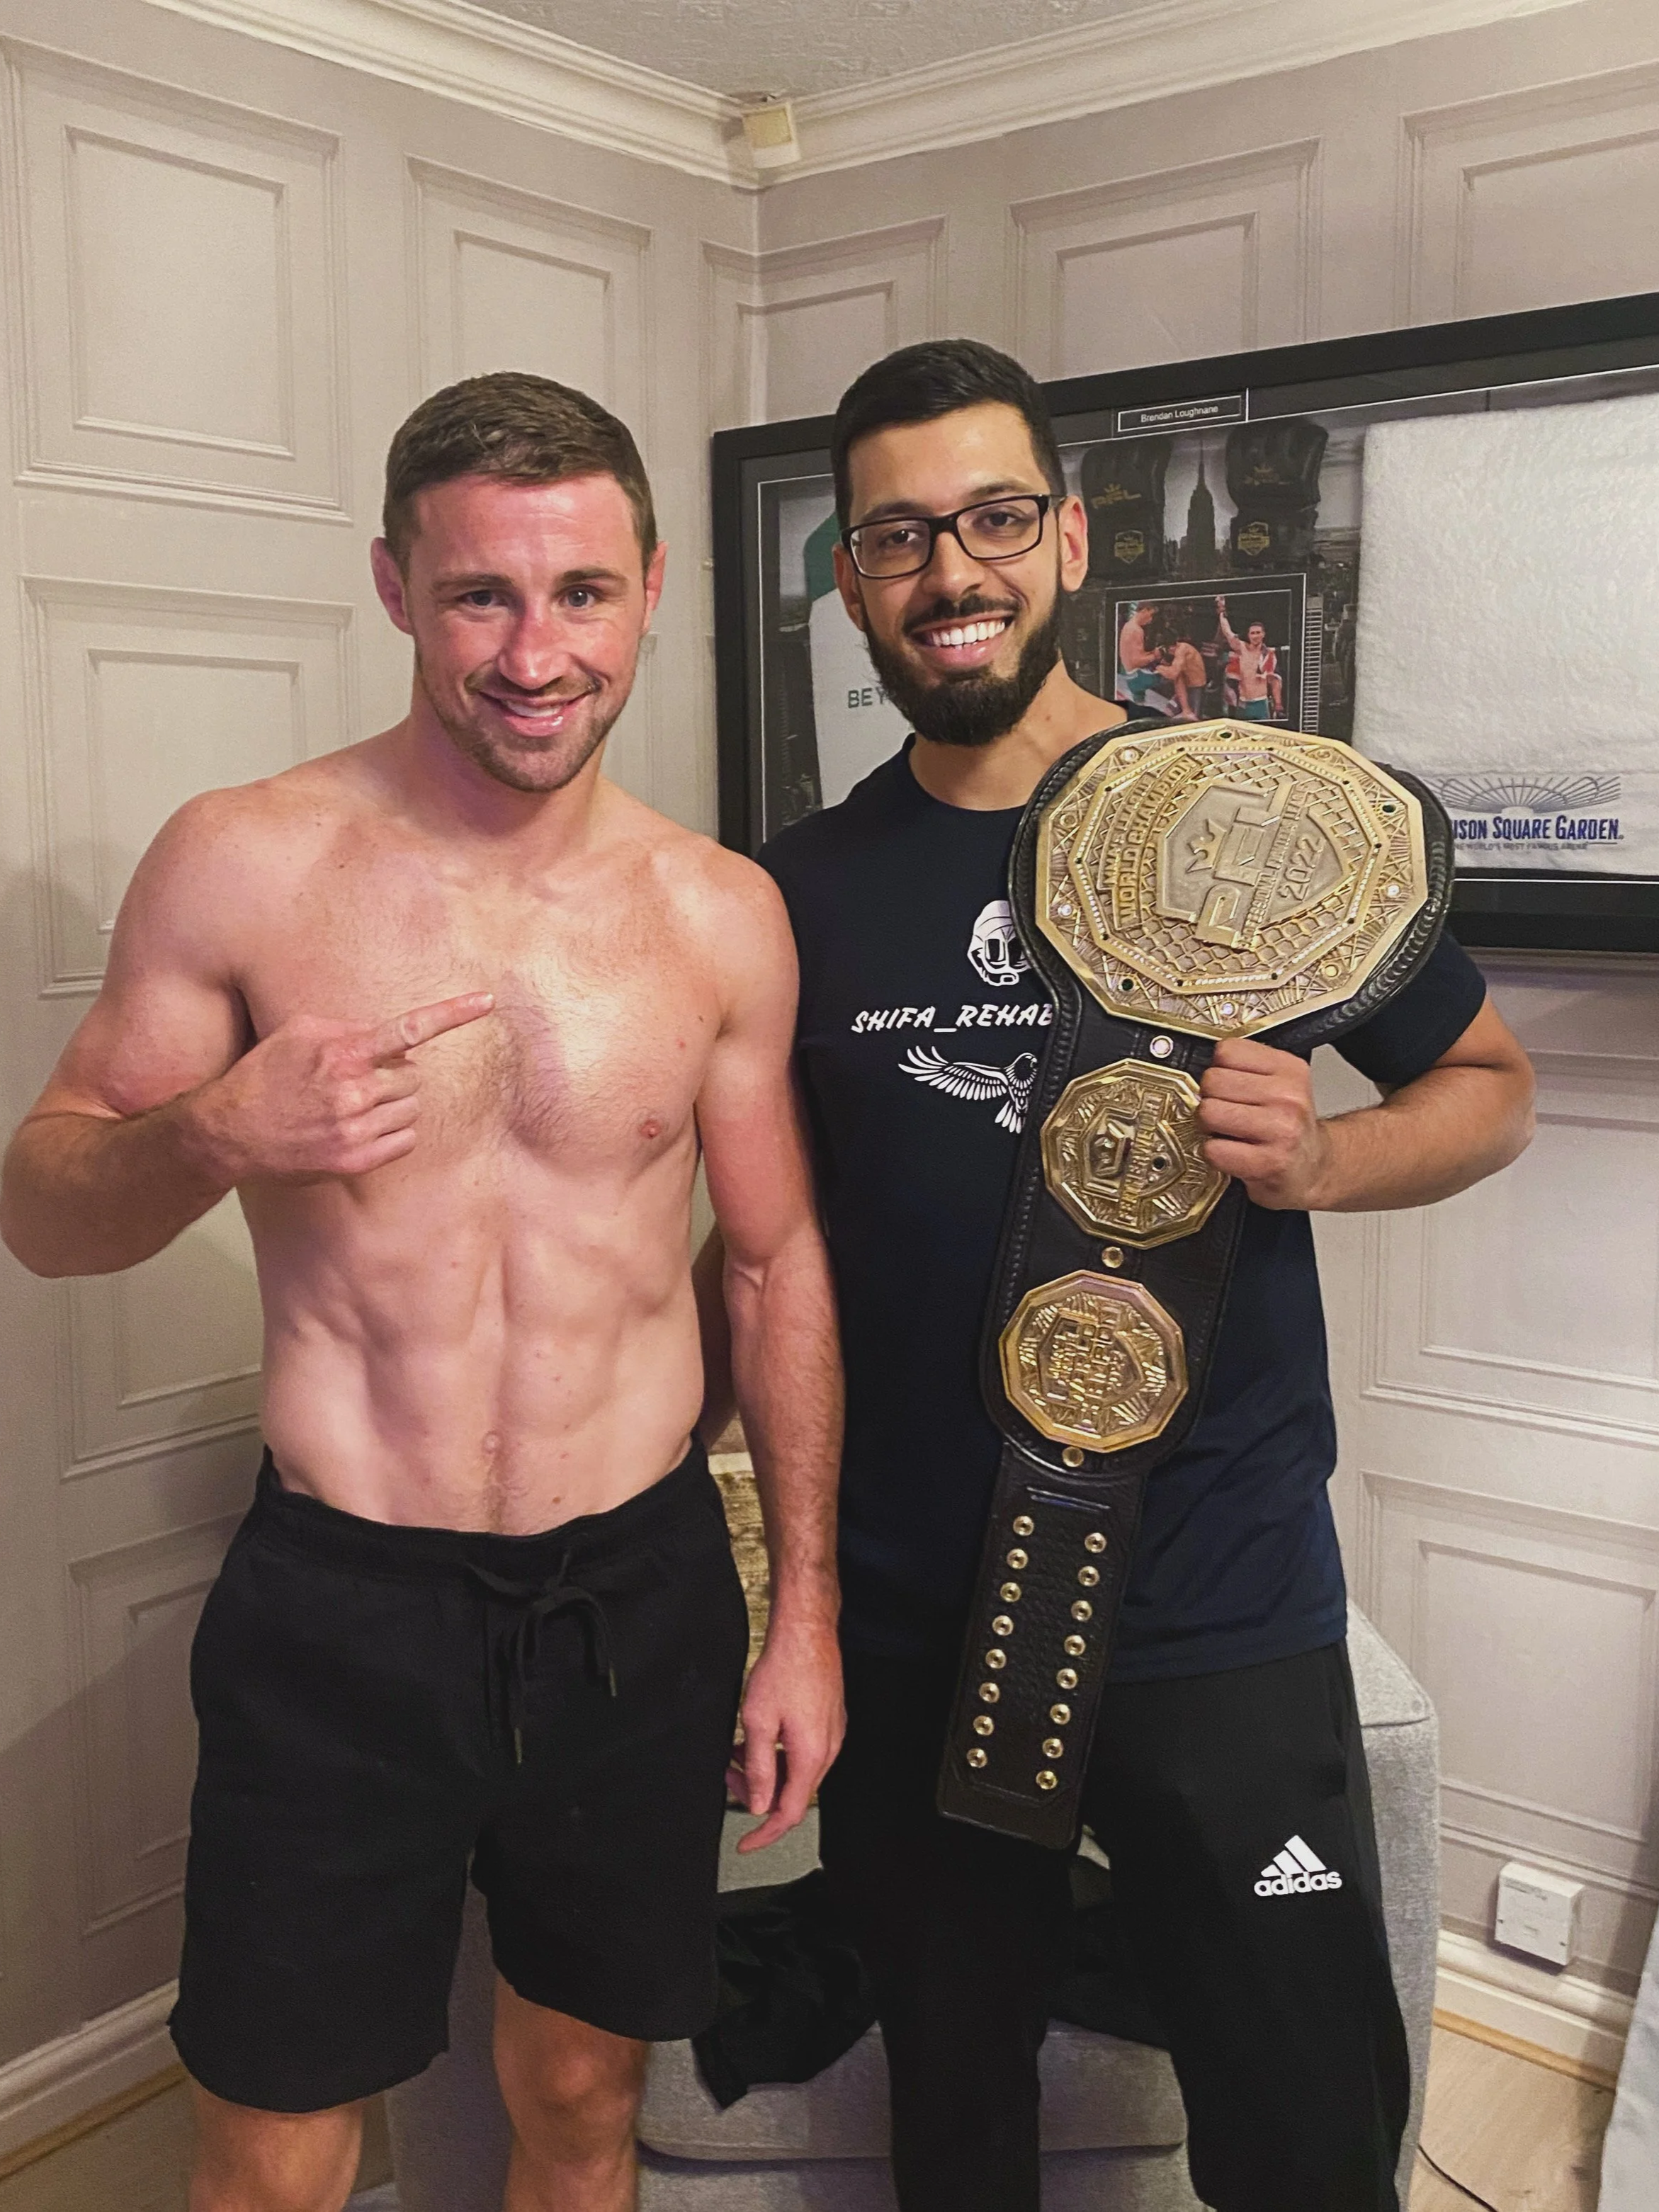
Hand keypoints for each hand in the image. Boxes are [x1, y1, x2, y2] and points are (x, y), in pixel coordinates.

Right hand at [189, 993, 494, 1182]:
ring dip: (395, 1105)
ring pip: (412, 1110)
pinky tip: (362, 1128)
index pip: (409, 1029)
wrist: (230, 1131)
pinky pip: (405, 1141)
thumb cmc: (264, 1074)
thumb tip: (386, 1036)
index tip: (486, 1000)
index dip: (451, 1013)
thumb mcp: (297, 1032)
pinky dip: (393, 1133)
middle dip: (396, 1076)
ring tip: (357, 1105)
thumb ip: (345, 1027)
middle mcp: (353, 1091)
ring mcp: (355, 1129)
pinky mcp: (355, 1160)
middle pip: (414, 1077)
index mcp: (342, 1053)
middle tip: (361, 1080)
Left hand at [727, 1615, 844, 1853]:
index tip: (747, 1843)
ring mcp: (831, 1734)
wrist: (807, 1631)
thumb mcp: (758, 1721)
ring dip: (766, 1770)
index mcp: (811, 1755)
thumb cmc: (785, 1667)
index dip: (765, 1833)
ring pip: (796, 1771)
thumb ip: (758, 1768)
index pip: (788, 1813)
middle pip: (792, 1792)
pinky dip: (779, 1753)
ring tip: (737, 1753)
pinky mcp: (828, 1720)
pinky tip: (758, 1737)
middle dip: (758, 1793)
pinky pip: (803, 1751)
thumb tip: (757, 1803)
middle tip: (729, 1778)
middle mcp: (827, 1748)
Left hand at [1197, 1036, 1331, 1209]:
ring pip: (1209, 1112)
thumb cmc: (1288, 1127)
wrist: (1313, 1167)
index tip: (1229, 1086)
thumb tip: (1203, 1067)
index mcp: (1290, 1069)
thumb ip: (1245, 1068)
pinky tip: (1232, 1153)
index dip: (1219, 1070)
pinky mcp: (1269, 1162)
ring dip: (1209, 1127)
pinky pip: (1213, 1149)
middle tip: (1226, 1113)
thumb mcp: (1280, 1084)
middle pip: (1213, 1081)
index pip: (1227, 1051)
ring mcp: (1281, 1129)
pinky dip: (1214, 1154)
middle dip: (1211, 1099)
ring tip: (1228, 1132)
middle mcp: (1288, 1096)